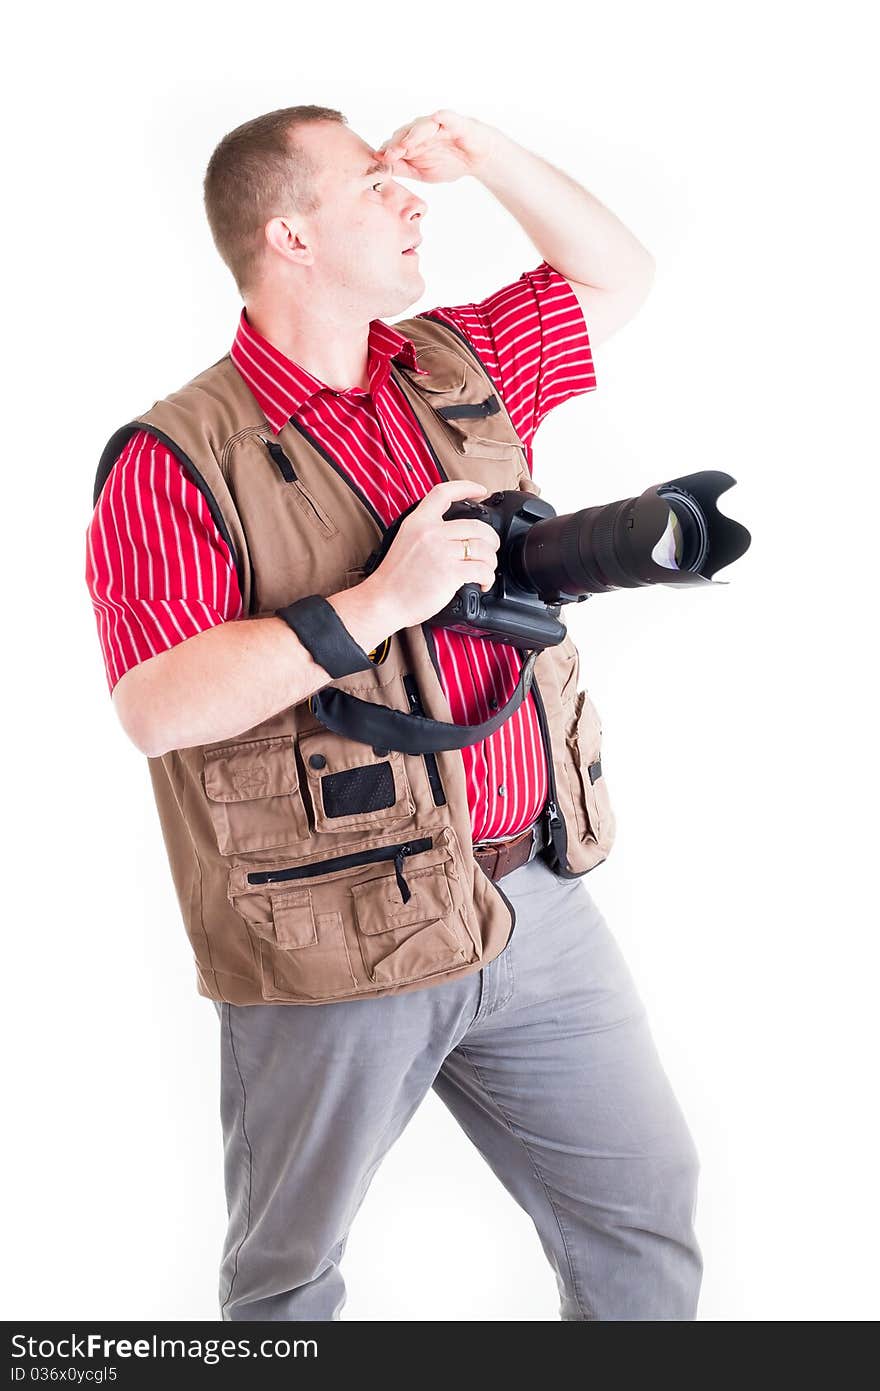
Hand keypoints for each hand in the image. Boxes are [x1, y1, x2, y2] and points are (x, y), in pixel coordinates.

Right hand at [368, 479, 500, 628]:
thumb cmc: (394, 578)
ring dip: (490, 560)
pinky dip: (487, 577)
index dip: (466, 487)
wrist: (384, 600)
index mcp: (418, 521)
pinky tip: (482, 582)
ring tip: (485, 568)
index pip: (444, 493)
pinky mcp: (450, 572)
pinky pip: (482, 569)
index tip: (480, 490)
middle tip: (490, 547)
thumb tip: (455, 533)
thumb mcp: (405, 540)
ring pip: (483, 548)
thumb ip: (427, 531)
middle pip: (476, 525)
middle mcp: (430, 532)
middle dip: (490, 538)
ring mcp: (441, 551)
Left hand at [373, 108, 499, 182]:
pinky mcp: (452, 120)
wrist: (478, 159)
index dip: (386, 153)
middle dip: (394, 145)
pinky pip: (441, 118)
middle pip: (402, 133)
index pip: (394, 145)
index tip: (378, 164)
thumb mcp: (422, 173)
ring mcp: (435, 124)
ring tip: (403, 147)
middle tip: (387, 157)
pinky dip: (435, 120)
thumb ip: (404, 168)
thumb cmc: (451, 163)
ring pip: (418, 126)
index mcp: (412, 142)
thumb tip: (382, 170)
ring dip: (409, 136)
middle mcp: (420, 131)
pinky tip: (431, 125)